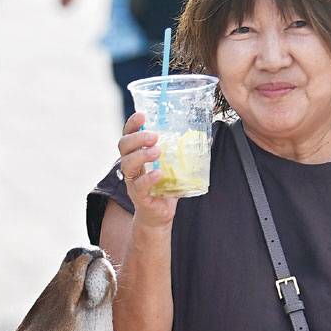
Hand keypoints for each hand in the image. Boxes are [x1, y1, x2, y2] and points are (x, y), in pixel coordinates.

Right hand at [119, 111, 178, 228]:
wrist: (159, 215)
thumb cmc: (165, 187)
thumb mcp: (174, 165)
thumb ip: (183, 151)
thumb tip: (207, 136)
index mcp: (137, 154)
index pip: (128, 134)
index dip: (132, 123)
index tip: (142, 115)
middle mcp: (131, 166)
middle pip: (123, 146)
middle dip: (137, 137)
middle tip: (155, 136)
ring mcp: (132, 182)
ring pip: (127, 164)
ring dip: (141, 155)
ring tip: (158, 151)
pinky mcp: (138, 197)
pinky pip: (139, 186)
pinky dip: (148, 178)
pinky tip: (159, 173)